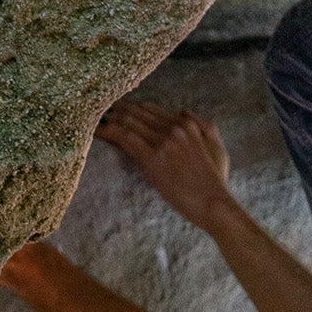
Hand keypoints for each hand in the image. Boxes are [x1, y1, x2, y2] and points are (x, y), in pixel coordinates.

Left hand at [97, 96, 232, 227]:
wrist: (214, 203)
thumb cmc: (216, 182)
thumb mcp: (218, 148)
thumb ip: (206, 127)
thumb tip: (184, 112)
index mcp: (188, 124)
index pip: (152, 109)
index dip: (132, 108)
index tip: (119, 110)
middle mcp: (174, 128)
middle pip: (138, 112)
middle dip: (117, 110)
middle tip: (100, 112)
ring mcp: (163, 142)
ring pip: (129, 122)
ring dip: (109, 119)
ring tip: (93, 120)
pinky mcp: (153, 158)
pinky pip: (125, 138)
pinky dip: (108, 132)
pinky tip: (96, 131)